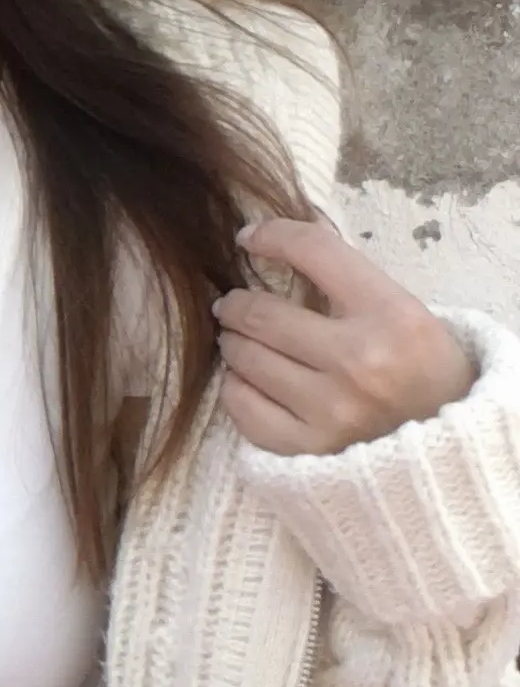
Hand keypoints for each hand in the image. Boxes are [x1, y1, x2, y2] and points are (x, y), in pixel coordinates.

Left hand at [214, 216, 476, 455]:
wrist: (452, 450)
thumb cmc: (424, 372)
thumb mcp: (406, 314)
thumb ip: (348, 281)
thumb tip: (279, 241)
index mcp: (393, 317)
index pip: (314, 252)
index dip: (272, 236)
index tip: (248, 238)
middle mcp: (360, 362)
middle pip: (260, 314)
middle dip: (235, 304)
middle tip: (233, 305)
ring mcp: (331, 410)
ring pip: (243, 359)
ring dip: (234, 343)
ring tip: (242, 342)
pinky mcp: (307, 449)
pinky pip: (240, 405)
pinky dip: (236, 387)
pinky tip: (248, 381)